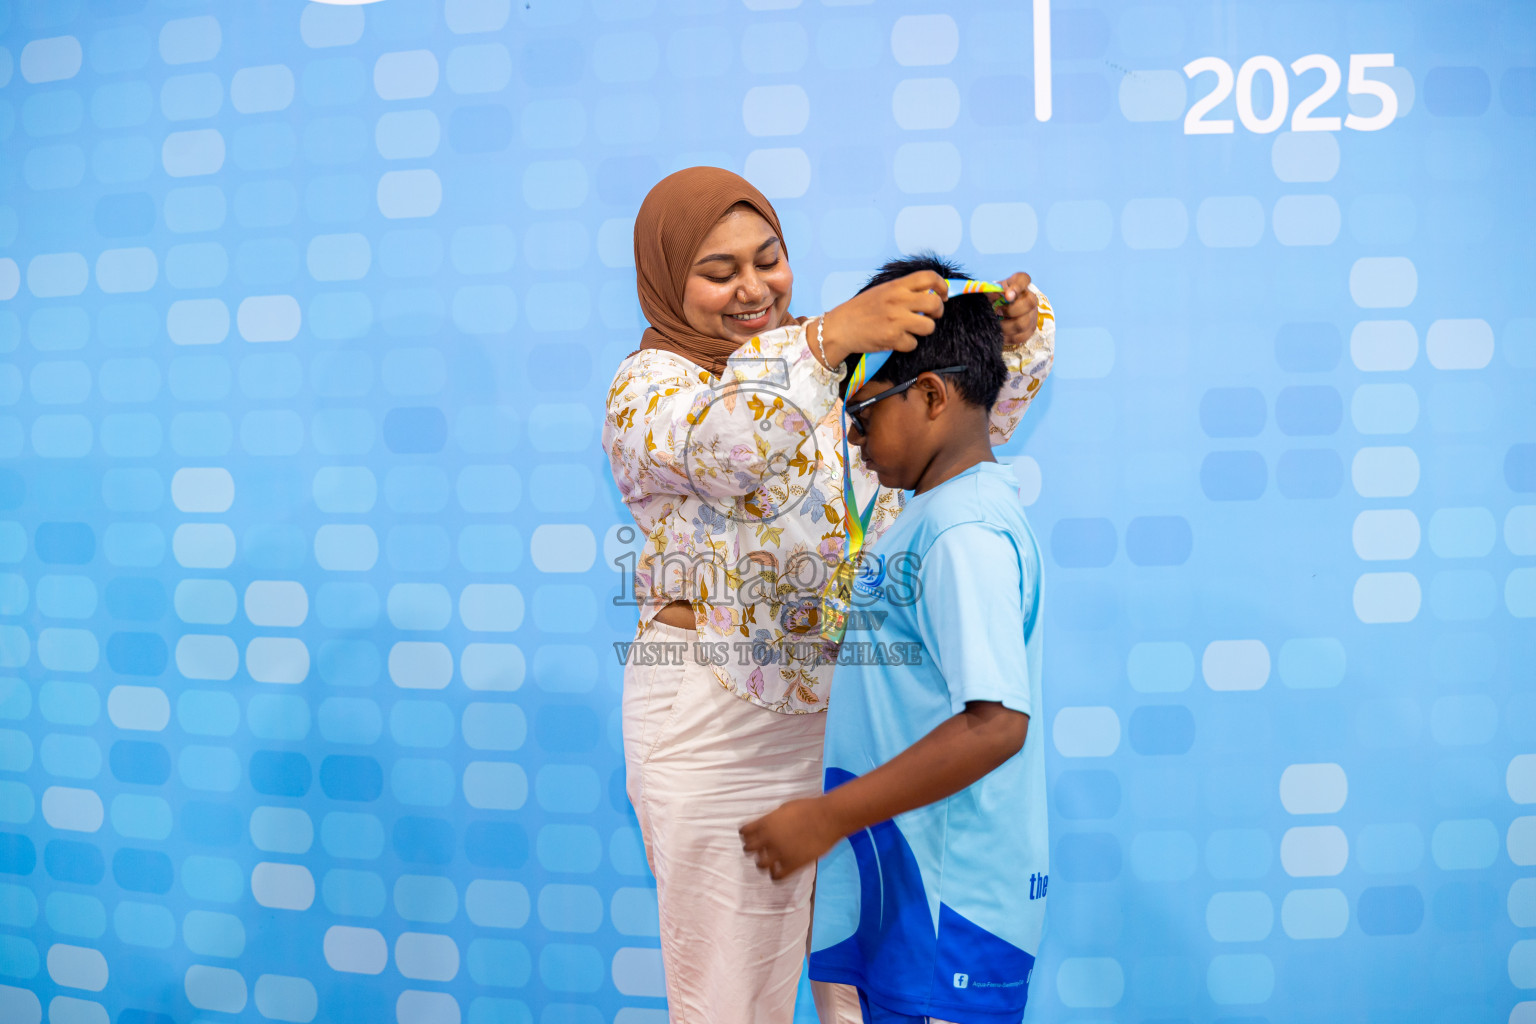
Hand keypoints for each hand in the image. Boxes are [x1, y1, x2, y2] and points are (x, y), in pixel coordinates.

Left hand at [740, 797, 843, 880]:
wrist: (828, 818)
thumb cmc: (809, 808)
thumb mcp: (785, 808)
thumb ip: (773, 819)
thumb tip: (769, 825)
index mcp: (765, 823)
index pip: (744, 832)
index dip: (747, 835)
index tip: (750, 836)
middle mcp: (768, 839)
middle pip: (748, 849)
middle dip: (752, 849)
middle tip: (760, 850)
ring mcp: (780, 853)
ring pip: (760, 865)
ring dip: (763, 863)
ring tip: (770, 862)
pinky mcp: (792, 864)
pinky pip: (777, 876)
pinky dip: (776, 875)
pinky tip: (780, 871)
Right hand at [819, 272, 946, 367]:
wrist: (841, 327)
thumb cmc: (862, 310)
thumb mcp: (882, 291)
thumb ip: (904, 291)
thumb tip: (930, 296)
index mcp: (896, 286)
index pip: (929, 278)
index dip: (941, 286)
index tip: (942, 295)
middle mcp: (898, 300)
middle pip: (934, 304)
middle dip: (938, 311)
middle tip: (932, 315)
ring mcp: (896, 320)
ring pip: (928, 327)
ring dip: (923, 330)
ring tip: (911, 329)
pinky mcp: (892, 338)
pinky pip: (913, 343)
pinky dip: (907, 344)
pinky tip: (895, 340)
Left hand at [996, 271, 1039, 347]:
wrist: (995, 312)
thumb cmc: (992, 300)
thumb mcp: (989, 293)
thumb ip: (990, 292)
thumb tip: (992, 295)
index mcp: (1018, 283)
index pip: (1023, 279)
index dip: (1018, 287)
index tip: (1007, 295)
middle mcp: (1029, 297)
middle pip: (1029, 302)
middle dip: (1011, 310)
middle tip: (997, 312)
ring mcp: (1032, 314)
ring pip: (1024, 322)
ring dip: (1007, 326)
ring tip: (995, 325)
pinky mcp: (1030, 329)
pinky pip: (1022, 336)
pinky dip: (1009, 337)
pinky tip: (1000, 334)